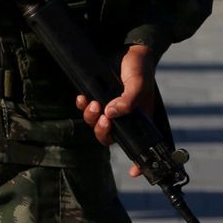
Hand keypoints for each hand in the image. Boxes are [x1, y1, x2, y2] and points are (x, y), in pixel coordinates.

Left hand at [76, 44, 159, 177]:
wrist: (127, 50)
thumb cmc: (140, 70)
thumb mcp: (137, 84)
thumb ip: (128, 100)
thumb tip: (112, 113)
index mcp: (139, 119)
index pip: (137, 144)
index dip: (137, 161)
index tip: (134, 172)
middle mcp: (124, 118)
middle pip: (109, 137)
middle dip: (102, 131)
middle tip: (103, 118)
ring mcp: (109, 108)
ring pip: (95, 124)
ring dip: (91, 118)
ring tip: (93, 103)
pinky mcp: (97, 97)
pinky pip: (86, 109)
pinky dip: (82, 106)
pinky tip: (83, 98)